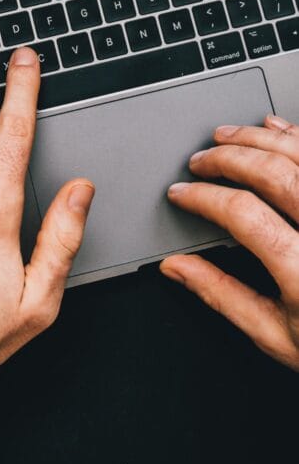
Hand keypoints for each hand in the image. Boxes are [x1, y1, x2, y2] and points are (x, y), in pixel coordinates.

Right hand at [161, 114, 298, 370]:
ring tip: (227, 137)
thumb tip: (177, 268)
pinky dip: (294, 135)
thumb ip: (222, 295)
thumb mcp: (276, 334)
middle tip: (200, 161)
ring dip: (258, 137)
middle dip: (226, 158)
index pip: (244, 215)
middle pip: (273, 173)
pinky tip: (275, 129)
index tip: (182, 193)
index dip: (204, 197)